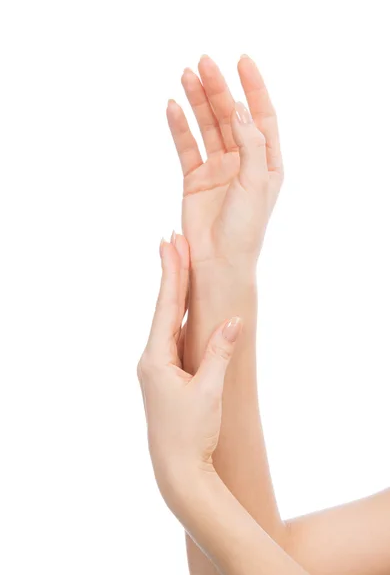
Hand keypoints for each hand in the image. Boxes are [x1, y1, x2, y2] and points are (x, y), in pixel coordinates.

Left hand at [137, 235, 241, 498]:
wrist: (178, 471)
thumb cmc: (192, 433)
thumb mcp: (210, 390)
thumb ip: (220, 352)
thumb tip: (233, 320)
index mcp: (156, 359)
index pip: (166, 307)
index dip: (172, 274)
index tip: (171, 244)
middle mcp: (152, 359)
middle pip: (164, 308)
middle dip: (172, 274)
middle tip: (173, 240)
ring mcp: (159, 368)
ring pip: (169, 322)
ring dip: (175, 292)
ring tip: (179, 263)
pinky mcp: (168, 376)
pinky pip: (175, 338)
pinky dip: (180, 316)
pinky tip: (185, 305)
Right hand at [166, 54, 283, 268]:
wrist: (218, 261)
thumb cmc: (245, 228)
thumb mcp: (255, 182)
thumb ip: (250, 144)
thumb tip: (240, 108)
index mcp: (266, 161)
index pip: (262, 115)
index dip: (253, 87)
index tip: (242, 60)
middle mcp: (243, 160)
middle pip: (230, 115)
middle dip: (218, 88)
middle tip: (204, 62)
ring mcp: (218, 168)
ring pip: (208, 126)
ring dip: (198, 101)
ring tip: (186, 76)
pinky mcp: (195, 178)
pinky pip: (187, 146)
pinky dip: (180, 127)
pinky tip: (173, 107)